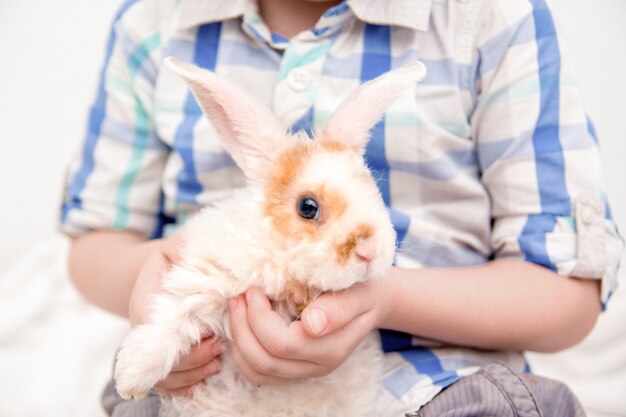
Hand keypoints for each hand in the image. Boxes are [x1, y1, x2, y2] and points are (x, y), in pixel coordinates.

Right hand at [127, 235, 222, 396]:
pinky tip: (203, 378)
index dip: (179, 333)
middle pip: (158, 355)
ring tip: (217, 361)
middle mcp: (142, 327)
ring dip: (191, 373)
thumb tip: (207, 247)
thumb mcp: (177, 246)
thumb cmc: (174, 258)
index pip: (153, 323)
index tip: (209, 329)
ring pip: (161, 374)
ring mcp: (147, 346)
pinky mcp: (157, 358)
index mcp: (145, 298)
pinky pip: (164, 382)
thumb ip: (186, 247)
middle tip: (219, 345)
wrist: (158, 272)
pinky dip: (182, 385)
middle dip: (191, 356)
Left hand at [227, 282, 383, 385]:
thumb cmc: (363, 290)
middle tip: (237, 296)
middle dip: (241, 327)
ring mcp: (305, 370)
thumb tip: (312, 325)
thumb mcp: (358, 292)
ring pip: (257, 372)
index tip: (254, 289)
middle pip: (264, 361)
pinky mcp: (294, 368)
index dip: (259, 318)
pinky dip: (243, 351)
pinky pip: (260, 372)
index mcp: (332, 348)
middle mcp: (317, 366)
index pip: (282, 343)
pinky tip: (242, 324)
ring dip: (238, 341)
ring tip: (236, 308)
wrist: (373, 301)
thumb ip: (339, 309)